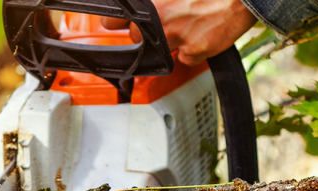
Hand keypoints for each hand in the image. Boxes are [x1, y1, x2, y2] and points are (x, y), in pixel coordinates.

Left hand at [101, 0, 256, 65]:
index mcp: (152, 2)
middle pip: (137, 39)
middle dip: (151, 33)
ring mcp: (176, 37)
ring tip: (192, 23)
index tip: (116, 24)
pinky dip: (195, 50)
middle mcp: (160, 19)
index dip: (114, 23)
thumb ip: (157, 1)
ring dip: (174, 41)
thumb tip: (141, 7)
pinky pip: (186, 58)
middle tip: (172, 20)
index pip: (112, 20)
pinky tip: (205, 32)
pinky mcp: (194, 50)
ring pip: (162, 50)